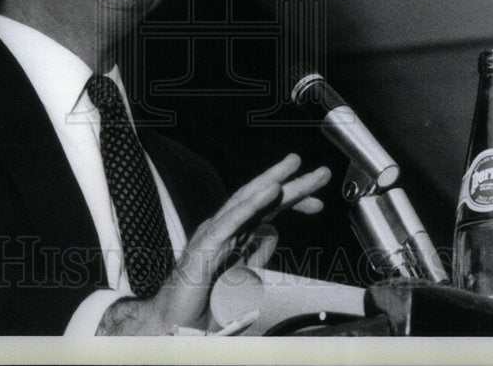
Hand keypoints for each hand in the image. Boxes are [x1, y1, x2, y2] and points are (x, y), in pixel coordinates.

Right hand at [97, 153, 329, 334]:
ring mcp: (213, 236)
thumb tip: (272, 233)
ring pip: (245, 202)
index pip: (267, 211)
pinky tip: (269, 191)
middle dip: (290, 182)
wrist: (173, 325)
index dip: (292, 202)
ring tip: (292, 167)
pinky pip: (231, 222)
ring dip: (271, 181)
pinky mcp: (204, 248)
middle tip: (319, 172)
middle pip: (260, 199)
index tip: (319, 203)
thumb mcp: (242, 280)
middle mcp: (224, 230)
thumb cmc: (201, 304)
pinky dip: (251, 204)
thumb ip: (255, 255)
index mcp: (234, 236)